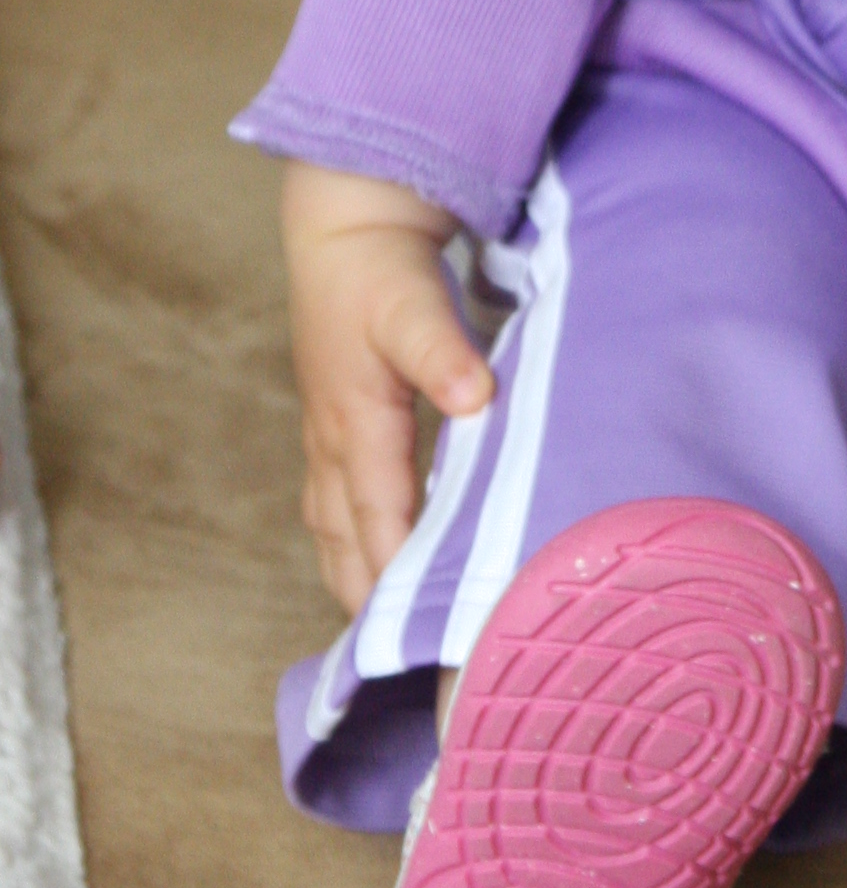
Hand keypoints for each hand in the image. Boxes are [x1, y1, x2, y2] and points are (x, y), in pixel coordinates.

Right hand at [282, 159, 495, 617]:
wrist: (343, 228)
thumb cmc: (380, 269)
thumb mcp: (416, 305)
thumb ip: (446, 354)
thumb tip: (477, 399)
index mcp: (357, 421)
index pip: (380, 517)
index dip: (397, 576)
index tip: (420, 630)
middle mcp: (334, 440)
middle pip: (348, 539)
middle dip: (369, 598)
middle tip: (404, 659)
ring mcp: (327, 435)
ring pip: (334, 528)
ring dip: (354, 576)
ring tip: (383, 634)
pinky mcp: (333, 424)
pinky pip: (335, 504)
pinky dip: (352, 542)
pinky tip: (374, 561)